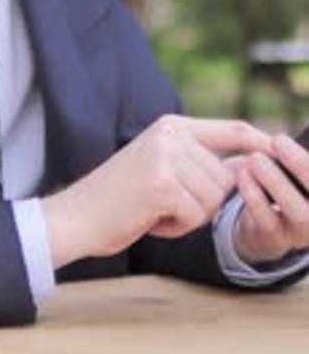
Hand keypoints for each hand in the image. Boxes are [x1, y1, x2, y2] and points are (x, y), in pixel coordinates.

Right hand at [43, 114, 272, 268]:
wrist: (77, 215)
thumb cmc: (120, 197)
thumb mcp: (163, 168)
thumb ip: (203, 163)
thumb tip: (252, 164)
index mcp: (171, 125)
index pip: (231, 129)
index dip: (259, 143)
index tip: (276, 152)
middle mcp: (170, 134)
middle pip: (225, 178)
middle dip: (203, 202)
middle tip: (165, 204)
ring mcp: (165, 157)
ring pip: (213, 199)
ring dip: (190, 216)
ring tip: (155, 209)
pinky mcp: (160, 184)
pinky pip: (195, 216)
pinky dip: (176, 227)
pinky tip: (150, 220)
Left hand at [234, 133, 308, 264]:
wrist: (262, 223)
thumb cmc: (284, 182)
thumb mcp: (293, 168)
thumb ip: (296, 157)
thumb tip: (280, 138)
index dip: (308, 160)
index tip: (283, 138)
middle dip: (300, 164)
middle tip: (278, 140)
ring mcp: (303, 231)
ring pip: (298, 211)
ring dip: (276, 182)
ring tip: (256, 159)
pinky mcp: (277, 239)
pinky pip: (268, 219)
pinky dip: (255, 196)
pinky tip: (242, 174)